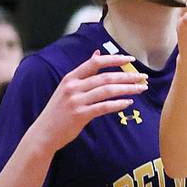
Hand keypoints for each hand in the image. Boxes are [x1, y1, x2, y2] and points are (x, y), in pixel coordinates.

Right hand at [30, 52, 148, 151]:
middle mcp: (73, 87)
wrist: (43, 133)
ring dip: (127, 89)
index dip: (115, 59)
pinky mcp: (80, 115)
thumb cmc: (58, 110)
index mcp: (71, 78)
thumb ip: (83, 72)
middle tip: (143, 77)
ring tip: (141, 88)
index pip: (96, 62)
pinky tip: (128, 102)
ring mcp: (76, 101)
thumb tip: (97, 52)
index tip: (131, 59)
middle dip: (127, 76)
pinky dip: (118, 104)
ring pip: (108, 90)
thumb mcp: (67, 87)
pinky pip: (104, 107)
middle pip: (106, 77)